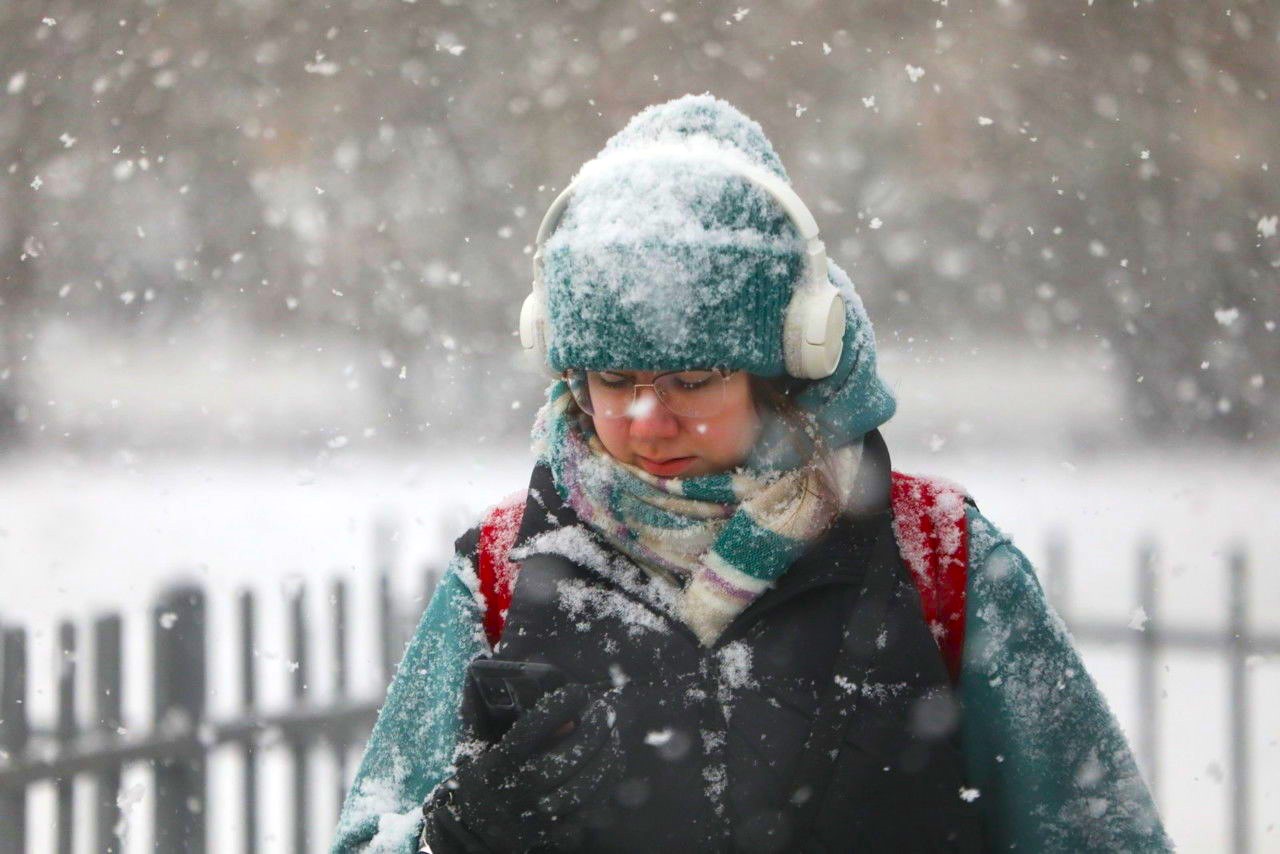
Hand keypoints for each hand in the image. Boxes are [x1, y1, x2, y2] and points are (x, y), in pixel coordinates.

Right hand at [421, 683, 623, 852]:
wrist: (470, 830)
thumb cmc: (482, 776)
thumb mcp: (481, 745)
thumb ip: (503, 718)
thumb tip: (540, 697)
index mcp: (497, 763)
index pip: (533, 727)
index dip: (560, 704)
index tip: (576, 691)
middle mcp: (518, 789)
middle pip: (568, 755)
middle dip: (594, 729)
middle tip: (605, 712)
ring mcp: (536, 816)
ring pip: (585, 784)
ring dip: (606, 756)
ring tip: (613, 737)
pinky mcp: (551, 834)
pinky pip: (588, 809)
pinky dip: (604, 784)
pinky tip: (609, 765)